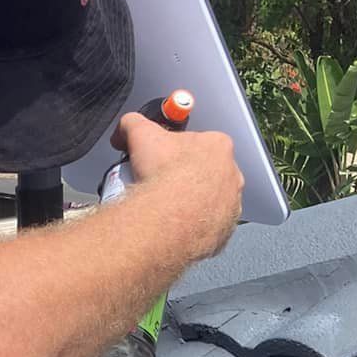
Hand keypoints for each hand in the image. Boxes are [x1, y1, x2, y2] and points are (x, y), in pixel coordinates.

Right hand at [118, 111, 243, 263]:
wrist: (167, 218)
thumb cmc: (162, 175)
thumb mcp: (140, 133)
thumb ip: (133, 124)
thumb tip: (124, 130)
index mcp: (218, 146)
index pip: (199, 144)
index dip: (177, 153)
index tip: (163, 162)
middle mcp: (232, 175)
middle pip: (207, 174)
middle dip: (187, 179)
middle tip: (163, 186)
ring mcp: (231, 205)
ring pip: (210, 202)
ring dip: (193, 204)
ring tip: (168, 210)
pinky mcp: (224, 232)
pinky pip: (210, 228)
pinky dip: (195, 228)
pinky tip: (176, 227)